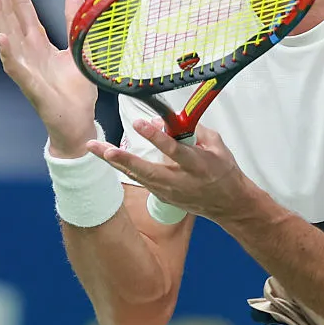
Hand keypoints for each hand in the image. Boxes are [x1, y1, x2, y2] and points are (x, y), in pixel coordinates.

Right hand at [0, 0, 97, 155]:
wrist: (77, 122)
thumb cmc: (74, 89)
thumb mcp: (77, 48)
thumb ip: (72, 21)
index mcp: (37, 41)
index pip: (22, 7)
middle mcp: (27, 51)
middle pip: (11, 14)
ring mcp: (25, 67)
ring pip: (9, 35)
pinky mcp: (31, 86)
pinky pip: (17, 68)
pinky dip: (8, 53)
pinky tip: (0, 38)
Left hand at [87, 118, 255, 220]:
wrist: (229, 204)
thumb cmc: (224, 171)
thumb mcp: (216, 145)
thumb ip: (192, 130)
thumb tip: (165, 120)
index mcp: (198, 166)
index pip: (174, 150)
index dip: (157, 137)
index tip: (141, 123)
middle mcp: (181, 181)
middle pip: (147, 170)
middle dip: (124, 159)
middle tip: (103, 149)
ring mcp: (170, 192)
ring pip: (138, 176)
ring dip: (116, 163)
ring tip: (94, 148)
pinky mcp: (163, 197)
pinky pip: (141, 180)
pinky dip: (125, 168)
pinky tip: (108, 158)